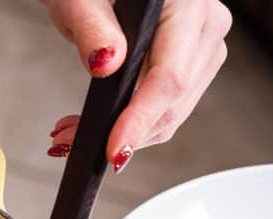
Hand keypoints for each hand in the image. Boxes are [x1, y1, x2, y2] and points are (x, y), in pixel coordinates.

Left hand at [42, 0, 231, 171]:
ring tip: (69, 131)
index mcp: (188, 4)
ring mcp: (204, 49)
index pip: (170, 76)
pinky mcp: (193, 68)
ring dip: (122, 133)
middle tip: (65, 139)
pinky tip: (92, 125)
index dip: (140, 119)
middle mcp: (207, 27)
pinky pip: (165, 110)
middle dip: (122, 132)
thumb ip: (93, 29)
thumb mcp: (80, 2)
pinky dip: (129, 125)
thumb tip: (107, 63)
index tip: (114, 150)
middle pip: (173, 102)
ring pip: (170, 114)